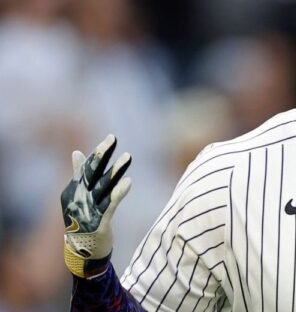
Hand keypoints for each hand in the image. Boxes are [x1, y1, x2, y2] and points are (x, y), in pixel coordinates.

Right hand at [60, 135, 131, 278]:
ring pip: (104, 187)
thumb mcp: (77, 197)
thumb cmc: (82, 220)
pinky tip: (128, 181)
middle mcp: (78, 199)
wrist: (82, 253)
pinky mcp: (99, 223)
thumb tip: (76, 152)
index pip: (85, 169)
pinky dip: (118, 193)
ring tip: (128, 156)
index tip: (110, 139)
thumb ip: (78, 175)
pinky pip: (110, 205)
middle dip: (102, 155)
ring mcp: (88, 211)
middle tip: (113, 138)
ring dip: (115, 171)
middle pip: (92, 173)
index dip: (98, 154)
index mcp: (72, 191)